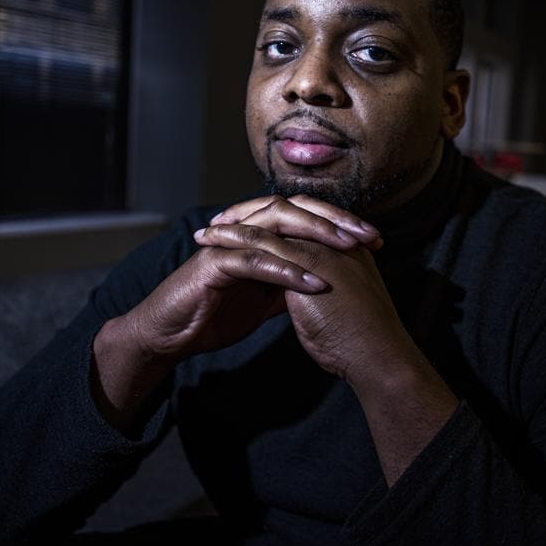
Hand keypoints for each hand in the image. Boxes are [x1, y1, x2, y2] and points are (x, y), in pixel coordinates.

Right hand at [93, 196, 380, 429]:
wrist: (171, 335)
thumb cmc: (214, 314)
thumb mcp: (263, 300)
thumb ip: (289, 286)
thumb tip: (324, 282)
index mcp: (259, 236)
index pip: (304, 217)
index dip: (339, 223)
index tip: (375, 239)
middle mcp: (245, 232)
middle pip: (295, 210)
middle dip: (334, 220)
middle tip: (368, 235)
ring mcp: (228, 244)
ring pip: (276, 226)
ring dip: (315, 237)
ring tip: (349, 250)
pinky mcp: (213, 264)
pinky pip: (255, 262)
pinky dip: (287, 271)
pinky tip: (315, 283)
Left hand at [196, 196, 457, 485]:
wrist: (377, 355)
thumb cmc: (360, 341)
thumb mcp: (339, 305)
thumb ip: (323, 291)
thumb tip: (304, 293)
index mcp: (343, 250)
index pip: (302, 223)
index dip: (272, 222)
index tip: (245, 227)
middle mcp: (333, 241)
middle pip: (286, 213)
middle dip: (250, 213)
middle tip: (222, 218)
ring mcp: (321, 248)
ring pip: (271, 223)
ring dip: (235, 225)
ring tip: (207, 231)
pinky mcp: (307, 261)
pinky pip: (264, 242)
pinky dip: (235, 240)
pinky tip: (213, 244)